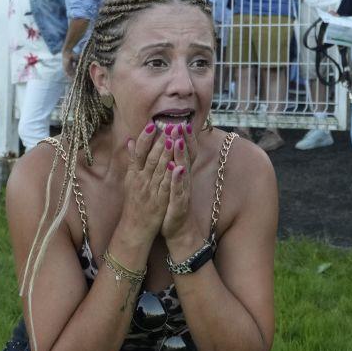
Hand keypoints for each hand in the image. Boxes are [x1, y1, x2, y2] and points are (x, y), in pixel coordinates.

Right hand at [115, 121, 173, 246]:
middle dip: (160, 141)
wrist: (134, 227)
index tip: (152, 124)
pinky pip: (165, 186)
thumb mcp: (130, 180)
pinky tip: (175, 165)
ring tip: (172, 138)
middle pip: (150, 158)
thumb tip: (130, 140)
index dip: (145, 138)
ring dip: (166, 154)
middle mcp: (141, 180)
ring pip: (158, 169)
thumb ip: (132, 160)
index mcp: (135, 174)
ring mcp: (150, 190)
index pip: (139, 152)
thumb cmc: (134, 202)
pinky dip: (169, 176)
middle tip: (168, 125)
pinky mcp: (159, 201)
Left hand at [160, 121, 199, 248]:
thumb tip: (165, 148)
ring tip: (178, 141)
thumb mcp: (169, 182)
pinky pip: (179, 189)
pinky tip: (176, 169)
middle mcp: (184, 179)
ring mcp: (183, 191)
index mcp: (180, 173)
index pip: (184, 152)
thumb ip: (168, 165)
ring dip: (181, 155)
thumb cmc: (172, 204)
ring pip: (183, 170)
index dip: (184, 137)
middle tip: (181, 124)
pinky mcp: (180, 203)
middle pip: (186, 156)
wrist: (179, 229)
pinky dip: (178, 179)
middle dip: (184, 140)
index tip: (180, 121)